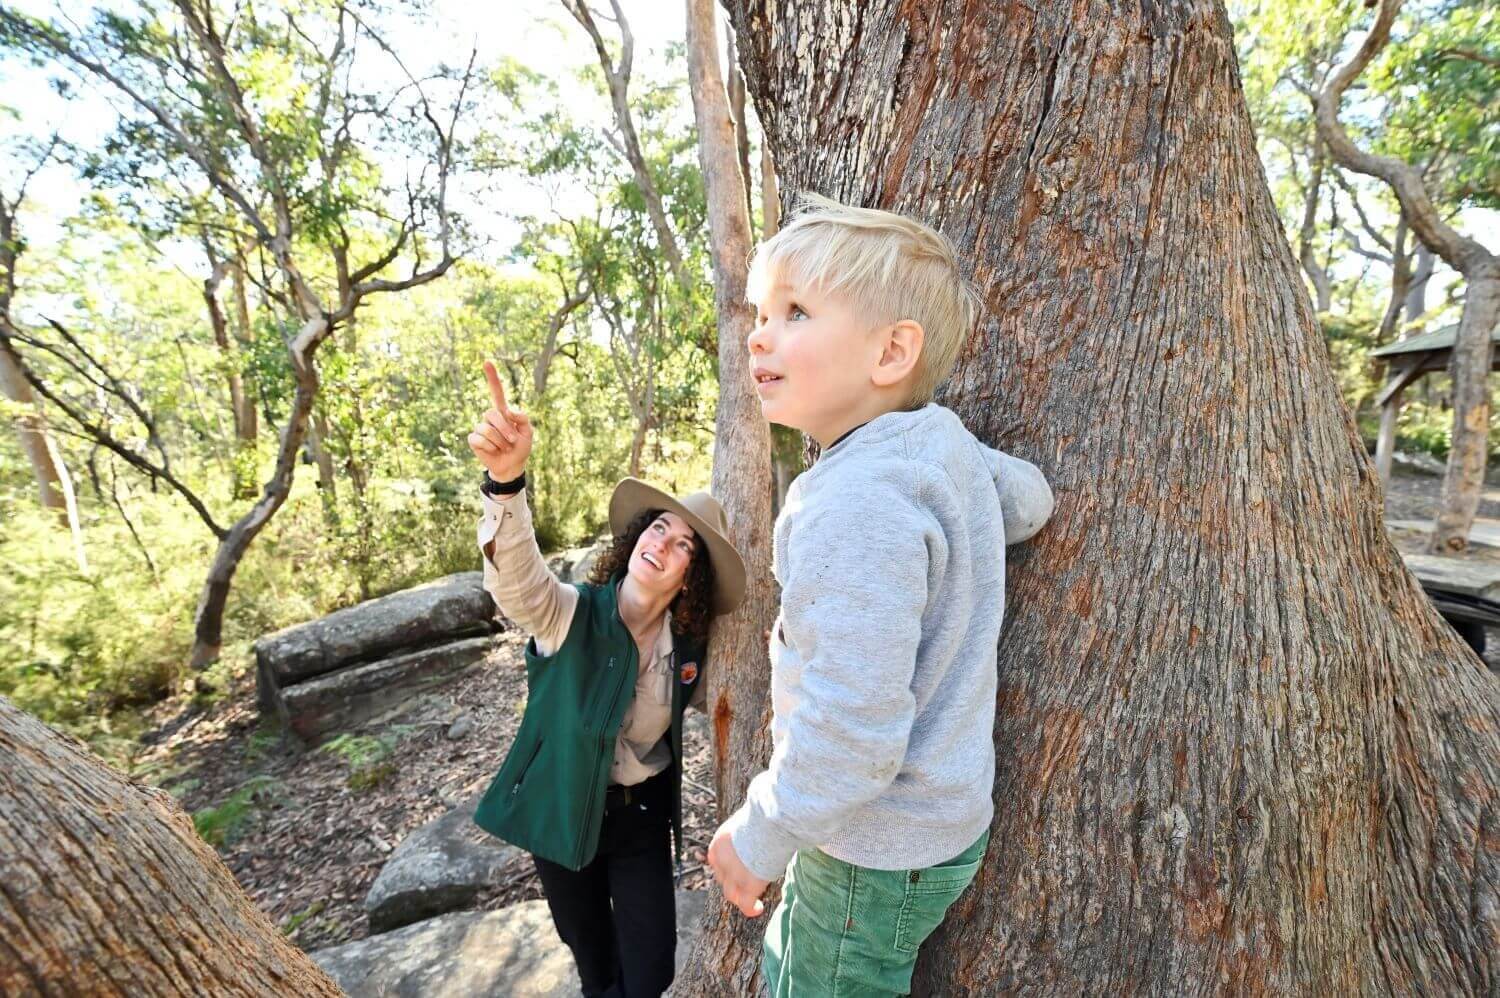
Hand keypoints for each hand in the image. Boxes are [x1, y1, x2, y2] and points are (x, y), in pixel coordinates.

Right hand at [467, 361, 532, 481]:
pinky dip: (491, 448)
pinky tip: (493, 451)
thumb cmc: (520, 448)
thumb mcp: (528, 432)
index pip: (497, 392)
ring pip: (487, 429)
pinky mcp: (474, 440)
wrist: (512, 466)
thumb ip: (522, 418)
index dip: (492, 378)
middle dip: (505, 429)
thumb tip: (508, 411)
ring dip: (500, 442)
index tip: (487, 361)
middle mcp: (490, 418)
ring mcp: (480, 428)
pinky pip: (480, 440)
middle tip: (513, 441)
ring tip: (504, 448)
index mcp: (504, 413)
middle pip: (492, 413)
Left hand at [707, 826, 767, 917]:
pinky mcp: (749, 886)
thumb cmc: (763, 815)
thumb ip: (745, 829)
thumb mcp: (745, 819)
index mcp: (719, 843)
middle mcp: (722, 861)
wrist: (770, 822)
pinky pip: (746, 904)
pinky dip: (750, 909)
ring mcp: (734, 875)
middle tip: (748, 881)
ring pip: (731, 894)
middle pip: (723, 878)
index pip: (716, 861)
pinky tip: (758, 909)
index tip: (735, 869)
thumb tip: (755, 826)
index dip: (725, 867)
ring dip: (739, 898)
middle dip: (734, 881)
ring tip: (751, 901)